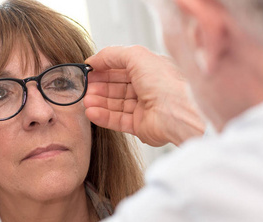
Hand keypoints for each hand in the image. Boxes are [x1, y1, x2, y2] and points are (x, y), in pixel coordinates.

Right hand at [84, 46, 204, 145]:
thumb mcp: (136, 56)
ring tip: (86, 101)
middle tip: (85, 88)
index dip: (104, 69)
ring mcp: (144, 107)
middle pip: (117, 87)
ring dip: (99, 102)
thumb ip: (112, 54)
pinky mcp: (140, 125)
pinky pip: (118, 120)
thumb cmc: (165, 83)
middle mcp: (148, 88)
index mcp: (150, 69)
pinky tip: (92, 112)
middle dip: (99, 87)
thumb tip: (93, 59)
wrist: (178, 113)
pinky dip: (103, 116)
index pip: (122, 68)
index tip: (88, 71)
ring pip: (116, 104)